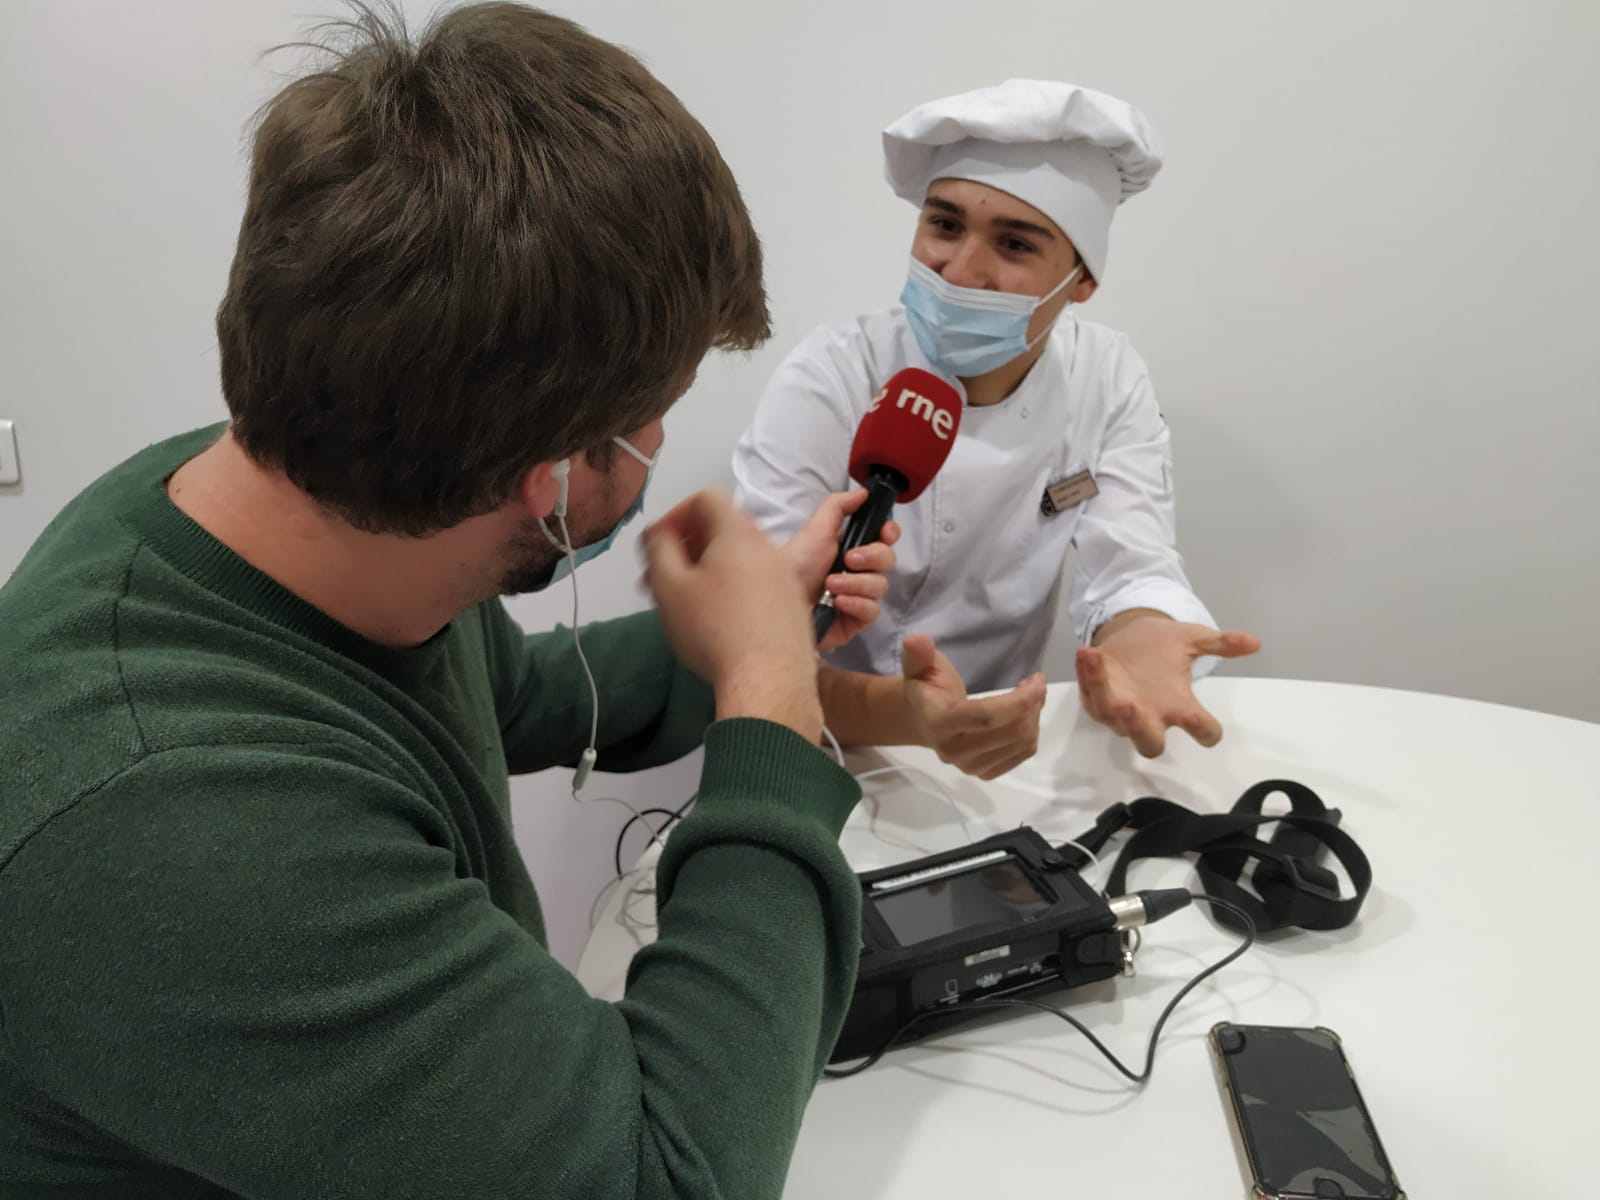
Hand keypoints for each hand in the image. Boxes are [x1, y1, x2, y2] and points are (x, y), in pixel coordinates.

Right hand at [643, 491, 820, 739]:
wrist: (770, 681)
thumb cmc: (715, 631)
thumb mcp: (669, 585)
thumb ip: (658, 548)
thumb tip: (658, 532)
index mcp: (738, 532)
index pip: (706, 499)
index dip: (675, 515)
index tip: (659, 545)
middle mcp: (768, 547)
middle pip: (723, 530)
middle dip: (687, 548)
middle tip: (662, 577)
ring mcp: (785, 577)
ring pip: (739, 560)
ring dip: (708, 572)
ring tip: (685, 604)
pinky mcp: (793, 606)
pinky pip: (757, 584)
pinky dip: (732, 591)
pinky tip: (717, 623)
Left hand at [782, 489, 899, 651]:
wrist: (774, 602)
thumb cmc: (792, 566)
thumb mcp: (814, 530)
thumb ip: (838, 507)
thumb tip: (863, 492)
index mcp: (850, 547)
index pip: (884, 537)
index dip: (889, 532)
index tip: (884, 532)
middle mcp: (856, 572)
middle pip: (887, 560)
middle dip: (872, 556)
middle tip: (848, 558)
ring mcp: (857, 596)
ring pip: (880, 586)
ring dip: (856, 583)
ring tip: (829, 584)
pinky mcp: (854, 620)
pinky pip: (872, 611)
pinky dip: (856, 603)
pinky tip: (836, 602)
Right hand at [900, 634, 1046, 779]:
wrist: (922, 719)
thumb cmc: (926, 687)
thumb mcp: (919, 665)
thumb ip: (919, 654)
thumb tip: (915, 640)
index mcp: (938, 723)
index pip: (987, 717)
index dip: (1018, 701)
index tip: (1038, 680)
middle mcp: (953, 752)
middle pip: (1011, 732)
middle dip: (1031, 705)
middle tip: (1035, 684)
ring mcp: (970, 766)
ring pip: (1021, 743)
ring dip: (1034, 716)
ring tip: (1030, 695)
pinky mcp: (984, 773)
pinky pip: (1023, 754)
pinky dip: (1032, 732)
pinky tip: (1024, 714)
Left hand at [1076, 615, 1260, 756]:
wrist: (1130, 636)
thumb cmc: (1161, 647)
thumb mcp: (1191, 640)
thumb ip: (1221, 644)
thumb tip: (1254, 642)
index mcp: (1179, 707)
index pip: (1201, 730)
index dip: (1204, 732)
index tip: (1199, 722)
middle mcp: (1151, 716)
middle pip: (1150, 745)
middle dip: (1141, 731)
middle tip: (1134, 707)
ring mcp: (1120, 712)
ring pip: (1112, 718)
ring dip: (1103, 692)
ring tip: (1099, 661)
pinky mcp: (1096, 700)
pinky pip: (1089, 694)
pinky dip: (1087, 674)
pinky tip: (1087, 653)